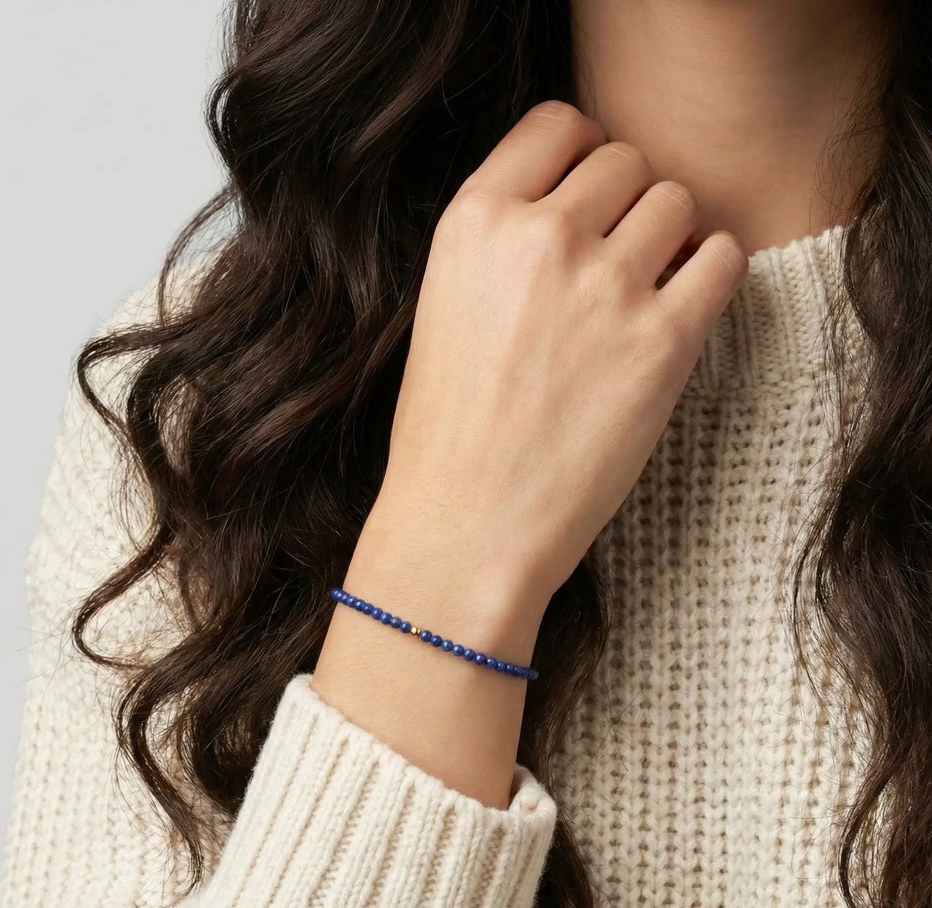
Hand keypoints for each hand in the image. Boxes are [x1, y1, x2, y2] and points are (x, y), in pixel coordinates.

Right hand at [376, 99, 747, 614]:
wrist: (466, 527)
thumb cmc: (447, 434)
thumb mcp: (443, 309)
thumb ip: (503, 245)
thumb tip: (582, 209)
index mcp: (473, 223)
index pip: (557, 123)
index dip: (582, 153)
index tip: (591, 191)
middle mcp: (540, 238)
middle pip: (626, 161)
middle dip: (627, 202)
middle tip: (616, 258)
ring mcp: (605, 287)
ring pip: (676, 201)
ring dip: (669, 238)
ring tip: (645, 292)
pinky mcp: (663, 341)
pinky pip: (722, 258)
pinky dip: (711, 272)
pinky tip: (683, 307)